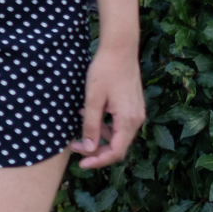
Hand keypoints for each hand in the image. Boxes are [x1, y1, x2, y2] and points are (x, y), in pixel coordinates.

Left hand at [70, 44, 144, 168]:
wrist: (120, 48)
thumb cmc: (105, 70)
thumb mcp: (93, 99)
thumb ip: (91, 125)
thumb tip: (88, 148)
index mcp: (128, 121)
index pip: (115, 152)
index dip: (98, 160)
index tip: (81, 163)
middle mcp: (137, 120)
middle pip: (117, 145)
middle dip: (96, 148)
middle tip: (75, 145)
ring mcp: (136, 112)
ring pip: (118, 134)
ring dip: (99, 134)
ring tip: (79, 123)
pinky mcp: (133, 105)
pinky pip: (119, 122)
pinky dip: (104, 123)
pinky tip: (89, 113)